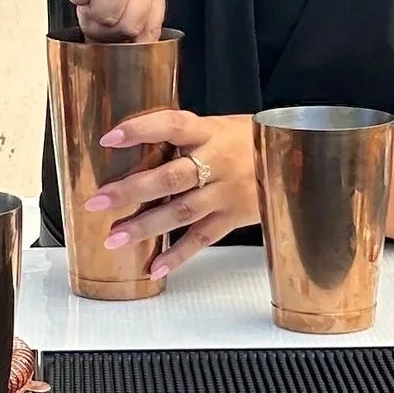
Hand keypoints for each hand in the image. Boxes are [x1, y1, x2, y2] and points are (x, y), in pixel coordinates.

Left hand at [85, 109, 258, 275]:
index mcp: (210, 132)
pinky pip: (202, 239)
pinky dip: (177, 256)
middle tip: (98, 201)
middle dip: (132, 191)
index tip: (108, 138)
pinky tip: (154, 267)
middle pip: (171, 178)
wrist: (295, 160)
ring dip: (146, 227)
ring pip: (181, 212)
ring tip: (114, 238)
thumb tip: (134, 143)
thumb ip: (185, 136)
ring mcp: (226, 193)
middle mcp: (217, 162)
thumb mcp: (219, 126)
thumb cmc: (246, 140)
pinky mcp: (234, 218)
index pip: (172, 125)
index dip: (140, 130)